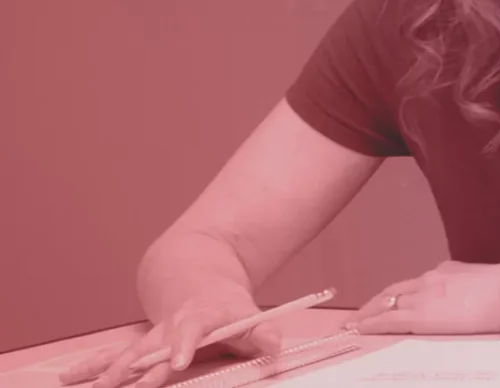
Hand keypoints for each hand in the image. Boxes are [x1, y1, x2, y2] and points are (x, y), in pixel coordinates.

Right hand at [60, 291, 282, 387]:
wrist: (198, 278)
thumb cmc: (227, 306)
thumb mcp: (249, 313)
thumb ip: (262, 332)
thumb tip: (272, 346)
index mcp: (197, 319)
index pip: (191, 332)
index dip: (183, 346)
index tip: (177, 362)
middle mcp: (168, 328)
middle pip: (149, 348)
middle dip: (132, 368)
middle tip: (113, 384)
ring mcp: (151, 337)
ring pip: (125, 354)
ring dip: (105, 370)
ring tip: (84, 384)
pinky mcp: (139, 345)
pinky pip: (114, 357)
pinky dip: (93, 367)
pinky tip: (70, 378)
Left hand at [345, 261, 499, 335]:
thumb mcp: (487, 282)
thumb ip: (471, 289)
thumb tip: (473, 298)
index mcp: (448, 271)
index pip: (415, 283)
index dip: (398, 293)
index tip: (389, 301)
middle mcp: (431, 279)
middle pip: (394, 291)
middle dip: (375, 302)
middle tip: (359, 314)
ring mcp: (424, 296)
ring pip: (385, 303)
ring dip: (367, 313)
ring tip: (353, 323)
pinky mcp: (421, 316)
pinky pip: (388, 320)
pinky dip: (371, 324)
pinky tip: (359, 329)